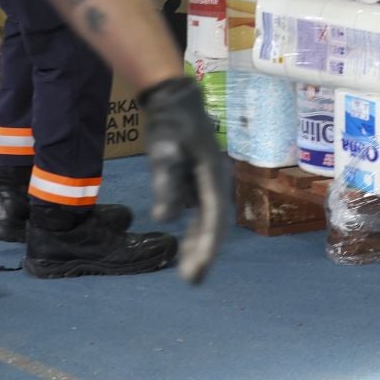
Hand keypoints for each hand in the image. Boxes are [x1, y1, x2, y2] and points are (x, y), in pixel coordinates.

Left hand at [138, 77, 228, 284]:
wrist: (173, 98)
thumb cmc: (170, 123)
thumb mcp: (164, 152)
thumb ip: (166, 184)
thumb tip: (165, 220)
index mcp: (213, 176)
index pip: (212, 219)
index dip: (206, 248)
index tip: (197, 272)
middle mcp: (216, 181)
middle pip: (213, 224)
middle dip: (204, 253)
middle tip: (192, 282)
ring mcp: (209, 181)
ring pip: (207, 220)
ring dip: (199, 245)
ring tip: (189, 272)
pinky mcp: (199, 179)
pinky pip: (200, 212)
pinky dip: (194, 230)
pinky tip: (184, 245)